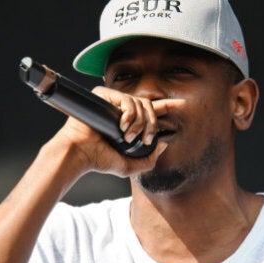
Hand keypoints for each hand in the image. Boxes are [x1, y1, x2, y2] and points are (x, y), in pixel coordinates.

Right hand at [49, 86, 170, 176]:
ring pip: (141, 103)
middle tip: (146, 139)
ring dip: (140, 123)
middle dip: (152, 124)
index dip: (166, 106)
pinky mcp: (104, 95)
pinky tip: (122, 126)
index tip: (182, 104)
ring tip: (128, 137)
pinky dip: (129, 114)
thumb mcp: (130, 166)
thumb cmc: (100, 160)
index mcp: (128, 123)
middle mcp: (121, 110)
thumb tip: (164, 143)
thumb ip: (149, 159)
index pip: (150, 110)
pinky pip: (127, 99)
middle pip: (149, 107)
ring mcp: (112, 101)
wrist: (81, 154)